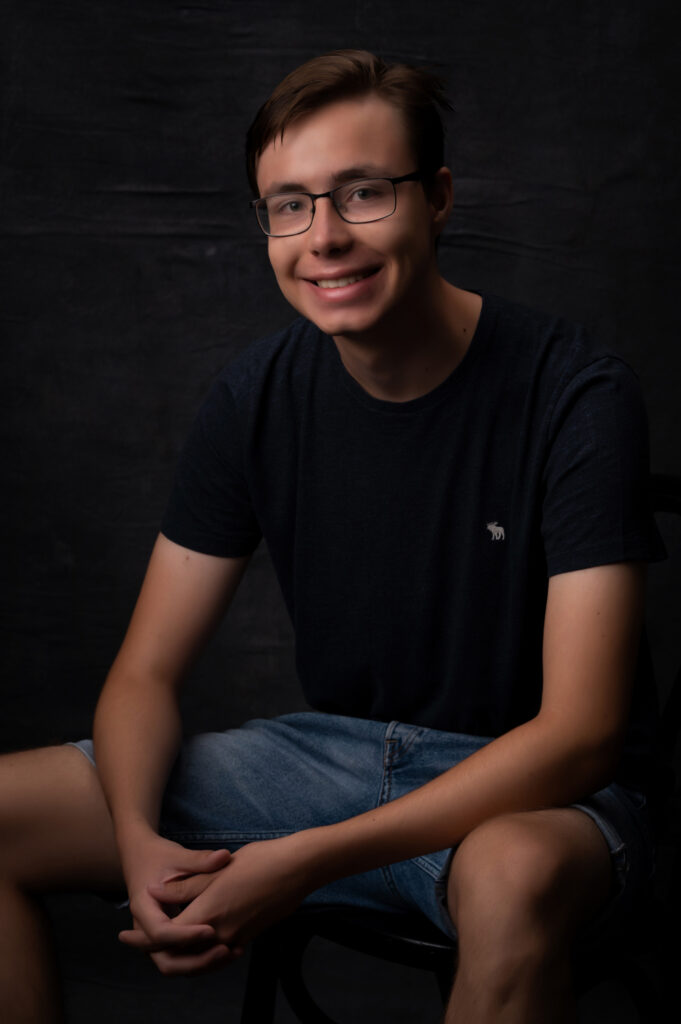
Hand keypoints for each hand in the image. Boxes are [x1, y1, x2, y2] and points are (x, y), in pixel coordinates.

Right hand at [118, 829, 235, 973]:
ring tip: (232, 953)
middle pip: (165, 960)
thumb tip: (225, 856)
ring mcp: (154, 937)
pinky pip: (180, 957)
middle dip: (195, 962)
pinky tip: (228, 949)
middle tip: (225, 950)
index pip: (161, 932)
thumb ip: (200, 859)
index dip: (186, 934)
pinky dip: (200, 958)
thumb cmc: (158, 855)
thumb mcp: (177, 855)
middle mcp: (145, 928)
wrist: (139, 857)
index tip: (211, 930)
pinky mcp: (166, 938)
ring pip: (174, 964)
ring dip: (201, 964)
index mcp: (144, 907)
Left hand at [121, 834, 312, 974]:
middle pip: (180, 956)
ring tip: (163, 937)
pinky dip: (201, 946)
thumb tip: (156, 891)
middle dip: (157, 951)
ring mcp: (238, 937)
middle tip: (137, 940)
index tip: (125, 936)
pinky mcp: (249, 935)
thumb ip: (186, 885)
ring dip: (180, 950)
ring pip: (199, 955)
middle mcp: (221, 932)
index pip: (165, 938)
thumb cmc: (261, 861)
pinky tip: (198, 932)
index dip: (142, 939)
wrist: (299, 868)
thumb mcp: (219, 868)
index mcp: (209, 913)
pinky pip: (218, 949)